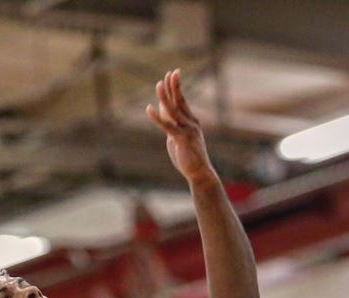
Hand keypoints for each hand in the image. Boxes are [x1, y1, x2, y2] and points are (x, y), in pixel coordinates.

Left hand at [145, 69, 214, 185]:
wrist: (199, 173)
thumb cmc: (189, 158)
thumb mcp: (178, 138)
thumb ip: (171, 124)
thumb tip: (162, 112)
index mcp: (192, 121)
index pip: (182, 100)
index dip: (176, 87)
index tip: (173, 74)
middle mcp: (191, 123)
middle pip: (180, 101)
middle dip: (174, 86)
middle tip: (169, 72)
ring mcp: (188, 130)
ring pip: (173, 110)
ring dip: (165, 97)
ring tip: (158, 85)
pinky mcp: (182, 139)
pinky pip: (168, 126)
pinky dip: (157, 117)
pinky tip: (149, 109)